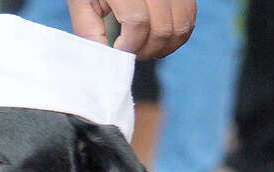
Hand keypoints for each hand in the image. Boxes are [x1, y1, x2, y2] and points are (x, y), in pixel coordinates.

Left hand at [68, 0, 195, 59]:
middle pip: (162, 28)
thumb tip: (106, 64)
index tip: (119, 49)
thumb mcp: (83, 2)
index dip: (129, 45)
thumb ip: (89, 30)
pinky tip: (158, 38)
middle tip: (131, 50)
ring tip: (144, 46)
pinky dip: (176, 36)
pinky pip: (190, 18)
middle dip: (146, 50)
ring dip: (163, 47)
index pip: (137, 22)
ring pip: (180, 27)